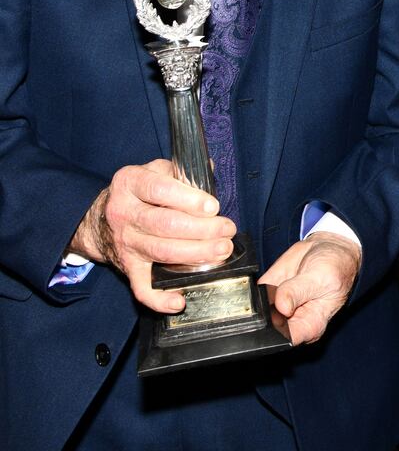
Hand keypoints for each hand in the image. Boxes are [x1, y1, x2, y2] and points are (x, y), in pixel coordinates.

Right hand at [69, 159, 235, 313]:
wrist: (99, 221)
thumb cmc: (138, 193)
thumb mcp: (153, 171)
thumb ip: (181, 170)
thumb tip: (210, 168)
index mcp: (130, 182)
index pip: (160, 189)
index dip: (188, 199)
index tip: (213, 206)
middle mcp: (124, 213)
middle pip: (165, 224)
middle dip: (201, 229)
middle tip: (227, 229)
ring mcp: (125, 242)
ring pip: (161, 252)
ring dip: (195, 253)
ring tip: (222, 250)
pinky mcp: (127, 267)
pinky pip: (141, 287)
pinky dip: (160, 298)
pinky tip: (179, 300)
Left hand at [261, 233, 361, 344]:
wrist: (327, 247)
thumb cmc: (334, 266)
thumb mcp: (322, 277)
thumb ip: (298, 291)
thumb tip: (281, 306)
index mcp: (310, 325)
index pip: (287, 339)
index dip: (276, 329)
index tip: (275, 312)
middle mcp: (292, 319)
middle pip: (268, 327)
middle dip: (265, 315)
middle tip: (276, 295)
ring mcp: (277, 305)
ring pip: (257, 311)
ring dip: (256, 300)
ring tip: (277, 284)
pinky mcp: (267, 290)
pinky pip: (252, 293)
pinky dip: (251, 287)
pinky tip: (266, 278)